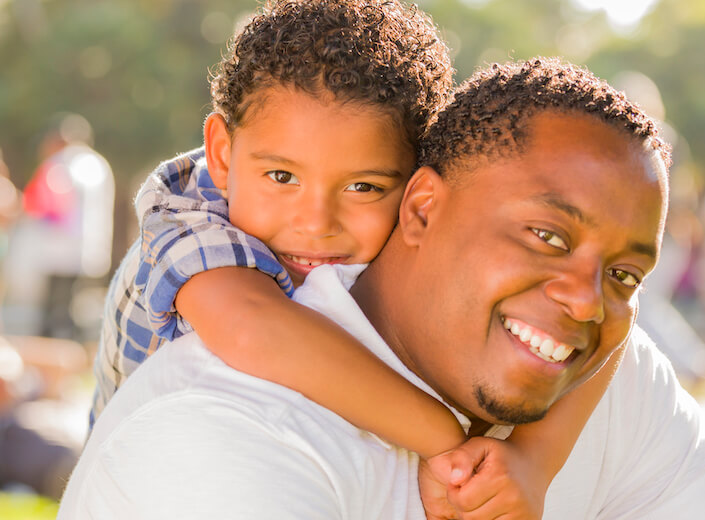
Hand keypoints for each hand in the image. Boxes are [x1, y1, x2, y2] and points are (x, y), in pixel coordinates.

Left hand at [419, 436, 547, 519]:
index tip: (458, 485)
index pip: (462, 501)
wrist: (533, 463)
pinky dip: (489, 519)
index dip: (453, 494)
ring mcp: (522, 514)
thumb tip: (454, 479)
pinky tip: (490, 507)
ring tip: (480, 500)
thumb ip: (462, 457)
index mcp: (499, 477)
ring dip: (476, 515)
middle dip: (463, 506)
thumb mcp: (480, 445)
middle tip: (469, 493)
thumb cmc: (502, 455)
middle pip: (470, 518)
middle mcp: (513, 498)